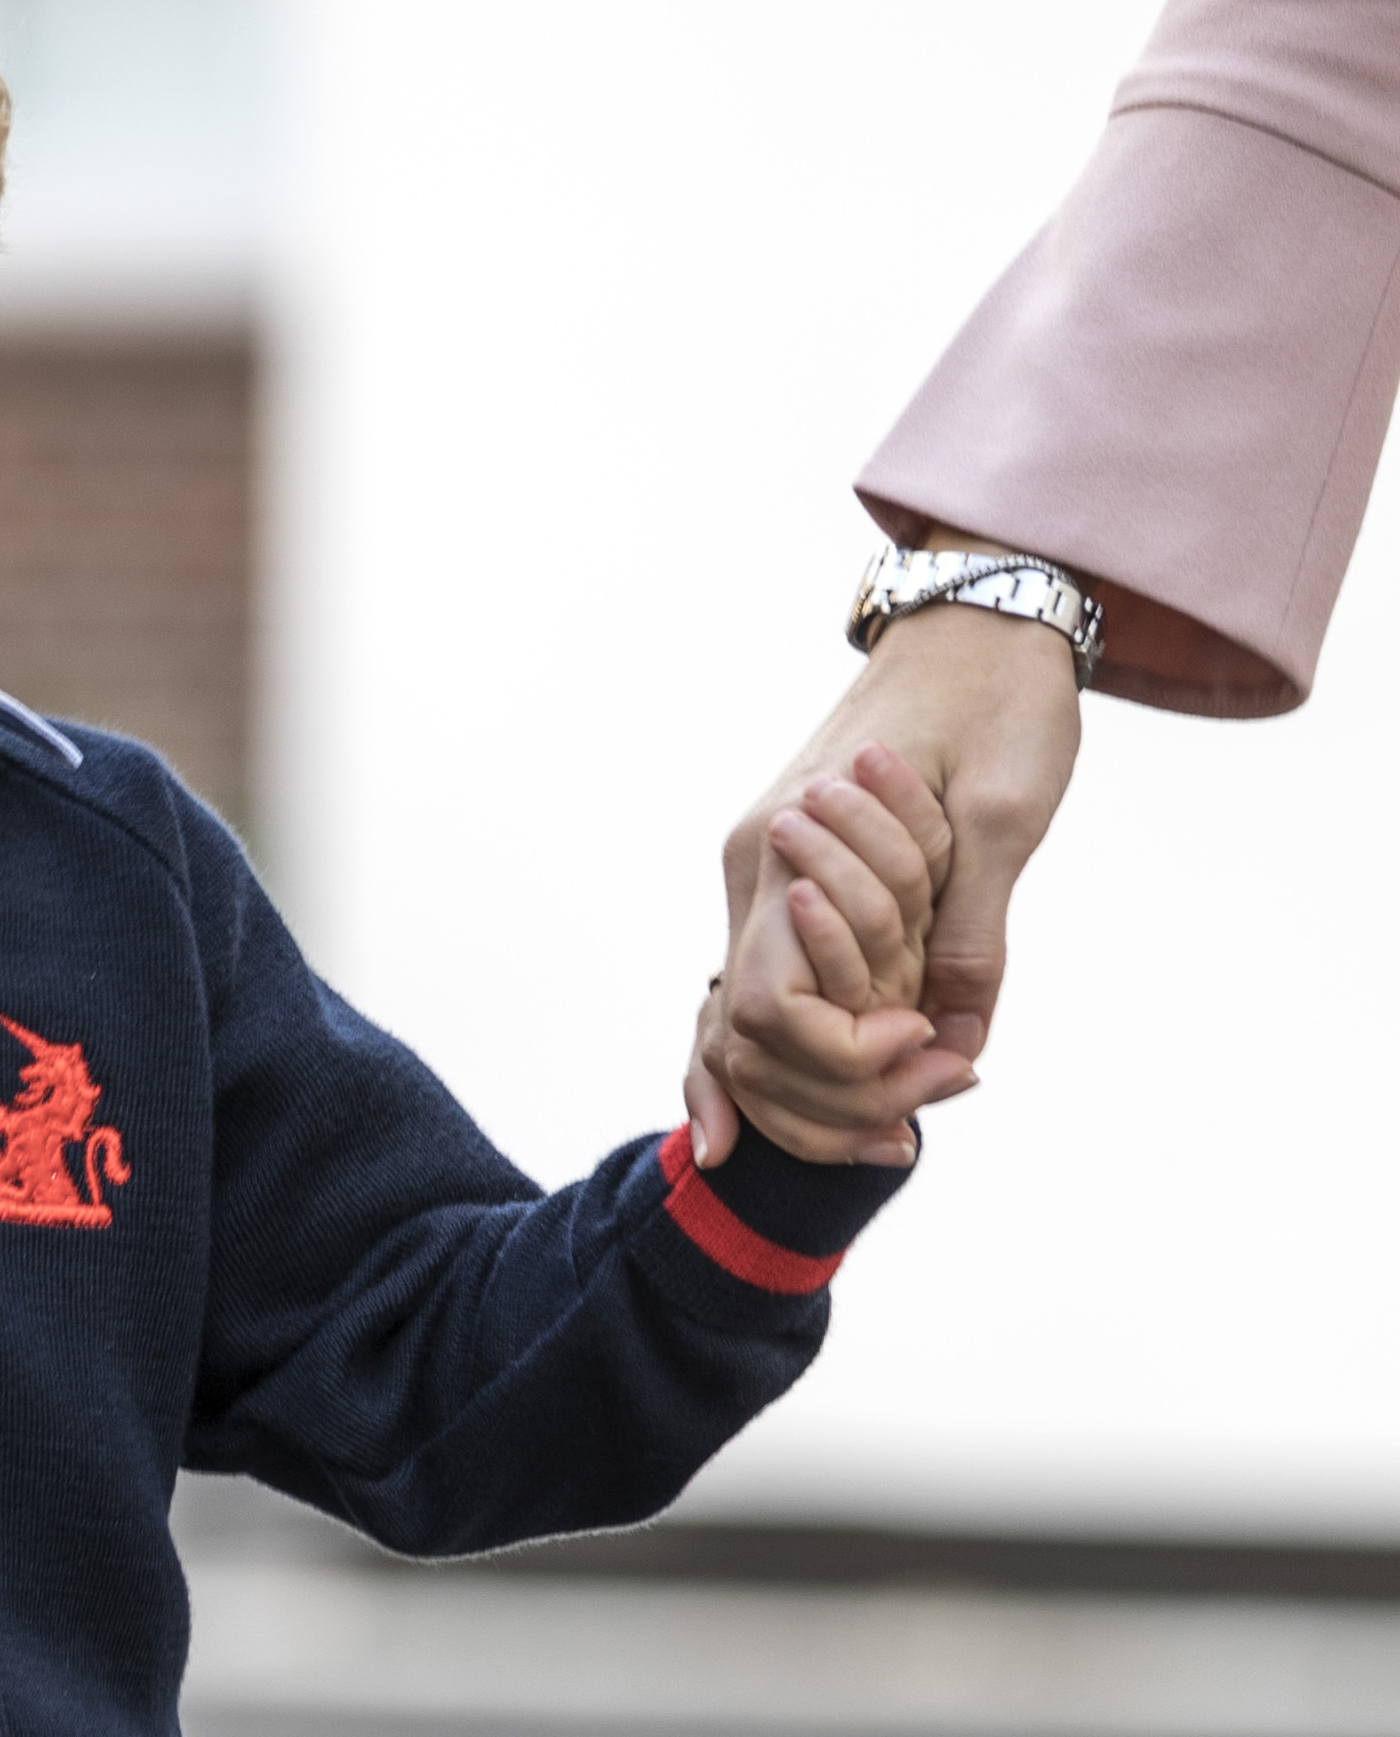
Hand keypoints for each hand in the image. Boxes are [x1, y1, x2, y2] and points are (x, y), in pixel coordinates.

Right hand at [689, 567, 1083, 1164]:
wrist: (977, 621)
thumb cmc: (996, 703)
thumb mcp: (1006, 819)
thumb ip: (971, 932)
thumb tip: (958, 1038)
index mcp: (785, 845)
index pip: (767, 1006)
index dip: (842, 1062)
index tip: (935, 1059)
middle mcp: (753, 861)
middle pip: (743, 1023)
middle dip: (824, 1094)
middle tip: (922, 1121)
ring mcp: (762, 866)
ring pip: (748, 1008)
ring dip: (811, 1080)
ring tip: (894, 1129)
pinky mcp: (787, 871)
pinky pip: (773, 974)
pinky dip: (795, 1041)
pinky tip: (815, 1098)